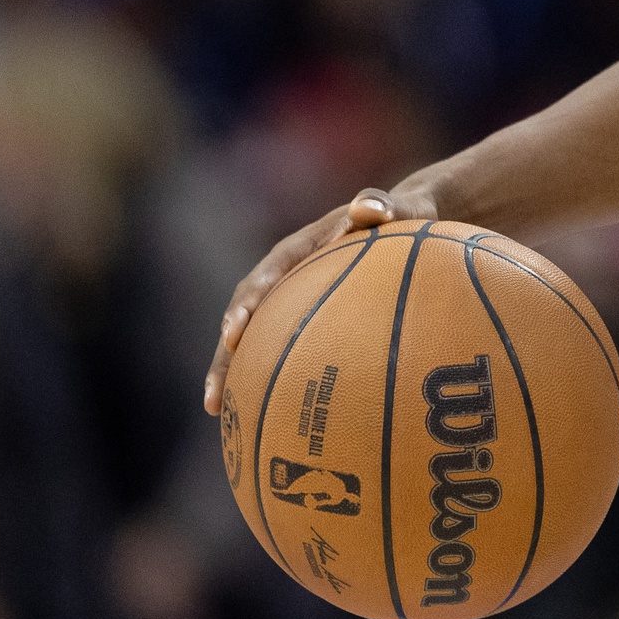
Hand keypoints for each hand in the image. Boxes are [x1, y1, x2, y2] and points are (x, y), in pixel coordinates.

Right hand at [201, 185, 436, 414]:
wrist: (406, 221)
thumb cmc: (405, 216)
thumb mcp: (401, 207)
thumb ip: (385, 204)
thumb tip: (369, 207)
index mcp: (301, 248)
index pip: (266, 275)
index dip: (247, 303)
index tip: (233, 333)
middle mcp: (285, 274)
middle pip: (244, 314)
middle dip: (224, 352)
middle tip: (213, 389)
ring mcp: (290, 298)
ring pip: (252, 337)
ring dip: (231, 370)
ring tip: (213, 409)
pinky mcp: (302, 316)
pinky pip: (279, 346)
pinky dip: (266, 374)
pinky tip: (258, 413)